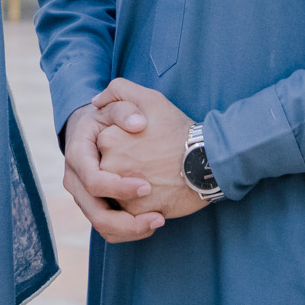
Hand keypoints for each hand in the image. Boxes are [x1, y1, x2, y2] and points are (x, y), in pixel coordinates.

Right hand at [61, 100, 164, 243]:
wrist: (94, 128)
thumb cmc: (109, 115)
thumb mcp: (115, 104)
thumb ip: (124, 106)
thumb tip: (137, 124)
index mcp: (77, 154)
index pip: (93, 180)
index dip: (119, 187)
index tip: (147, 186)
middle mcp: (74, 180)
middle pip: (95, 213)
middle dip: (127, 221)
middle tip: (159, 217)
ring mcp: (83, 196)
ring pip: (102, 226)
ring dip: (131, 230)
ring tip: (159, 221)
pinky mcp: (94, 206)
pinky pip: (108, 229)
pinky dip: (129, 232)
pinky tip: (152, 222)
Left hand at [93, 78, 206, 220]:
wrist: (208, 162)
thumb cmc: (179, 130)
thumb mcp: (150, 99)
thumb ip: (118, 91)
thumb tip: (96, 102)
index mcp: (107, 140)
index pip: (106, 144)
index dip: (126, 143)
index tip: (145, 144)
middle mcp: (109, 167)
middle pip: (110, 168)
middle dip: (127, 166)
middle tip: (152, 162)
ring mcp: (121, 192)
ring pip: (118, 192)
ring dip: (132, 187)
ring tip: (157, 178)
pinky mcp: (135, 213)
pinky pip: (128, 212)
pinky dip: (141, 206)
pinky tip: (159, 194)